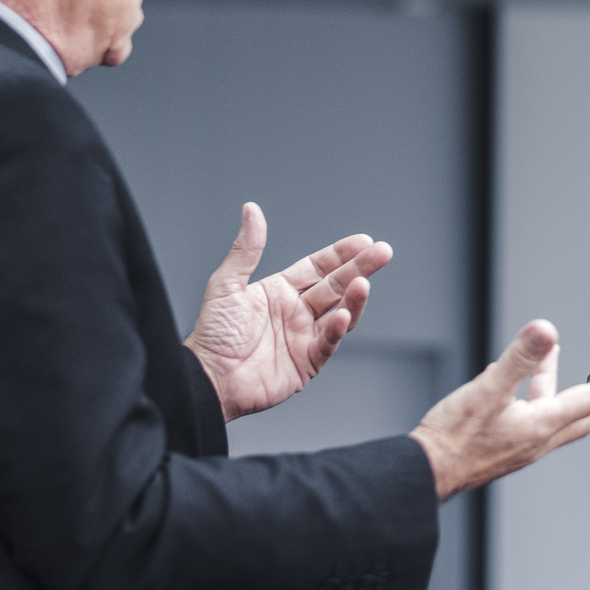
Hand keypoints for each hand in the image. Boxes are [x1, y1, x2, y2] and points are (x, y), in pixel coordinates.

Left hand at [184, 202, 393, 420]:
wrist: (207, 379)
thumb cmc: (212, 335)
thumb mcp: (226, 285)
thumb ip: (246, 249)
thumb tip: (252, 210)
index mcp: (280, 291)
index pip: (318, 267)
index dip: (341, 254)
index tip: (363, 241)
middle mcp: (296, 312)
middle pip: (336, 286)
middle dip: (360, 268)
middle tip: (382, 252)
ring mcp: (304, 338)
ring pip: (339, 313)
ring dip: (353, 298)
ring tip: (363, 284)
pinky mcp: (306, 364)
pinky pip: (327, 344)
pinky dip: (336, 330)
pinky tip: (341, 316)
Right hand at [411, 320, 589, 500]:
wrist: (427, 472)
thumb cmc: (453, 439)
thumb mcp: (487, 389)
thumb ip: (519, 358)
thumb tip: (547, 330)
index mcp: (542, 425)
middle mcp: (540, 437)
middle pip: (588, 410)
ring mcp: (524, 442)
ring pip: (558, 409)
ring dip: (564, 381)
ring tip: (556, 351)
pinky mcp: (508, 443)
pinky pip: (535, 413)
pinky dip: (537, 390)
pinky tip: (520, 376)